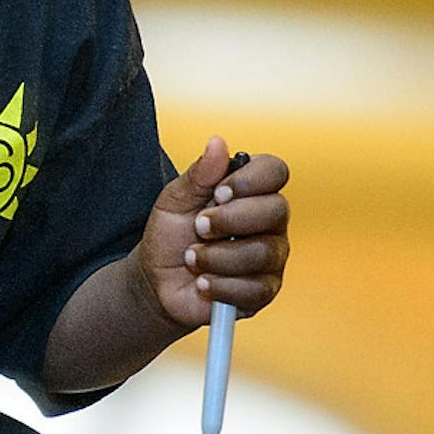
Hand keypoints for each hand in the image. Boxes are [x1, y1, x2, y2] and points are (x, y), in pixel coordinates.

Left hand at [135, 136, 289, 332]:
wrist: (157, 281)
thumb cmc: (171, 235)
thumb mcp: (175, 199)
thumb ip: (199, 173)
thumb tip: (218, 143)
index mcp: (251, 191)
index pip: (275, 171)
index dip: (250, 180)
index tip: (218, 192)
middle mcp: (269, 221)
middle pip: (276, 210)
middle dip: (229, 220)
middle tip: (198, 227)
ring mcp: (271, 256)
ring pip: (263, 252)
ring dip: (217, 256)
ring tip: (192, 258)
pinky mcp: (264, 291)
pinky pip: (255, 289)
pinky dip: (221, 285)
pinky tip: (202, 282)